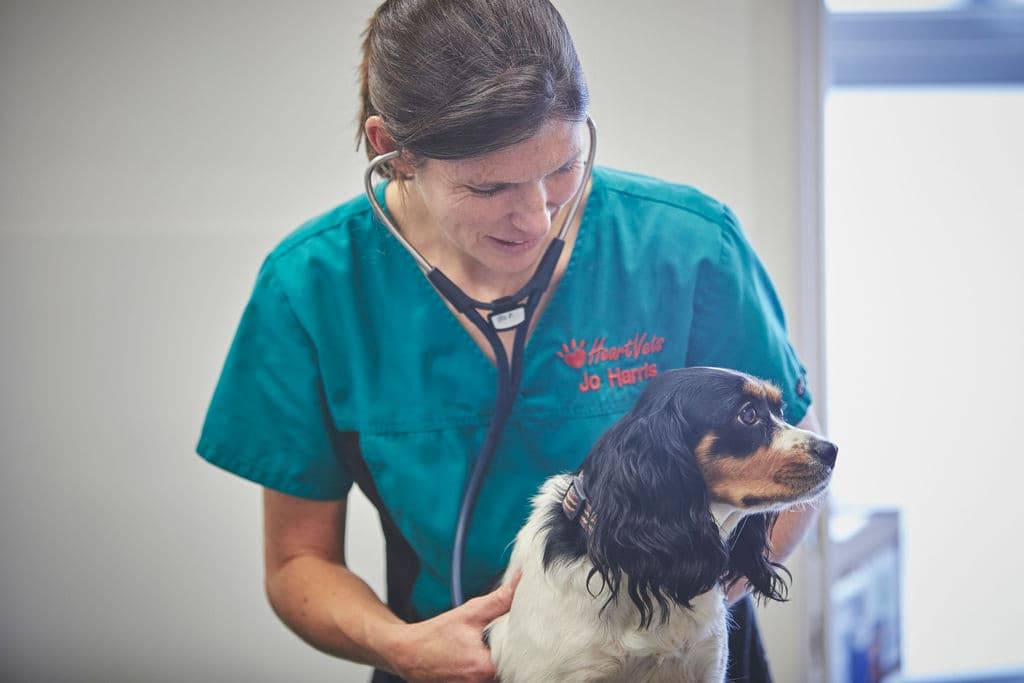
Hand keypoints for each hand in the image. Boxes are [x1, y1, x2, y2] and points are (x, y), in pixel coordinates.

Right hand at [384, 570, 522, 682]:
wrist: (407, 653)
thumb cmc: (434, 635)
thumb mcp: (469, 613)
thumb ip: (499, 600)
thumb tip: (520, 582)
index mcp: (487, 667)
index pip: (521, 654)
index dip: (523, 637)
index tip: (522, 624)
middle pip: (512, 663)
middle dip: (511, 646)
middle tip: (498, 632)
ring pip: (501, 670)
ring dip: (500, 655)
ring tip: (485, 641)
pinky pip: (488, 675)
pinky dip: (488, 662)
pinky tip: (478, 651)